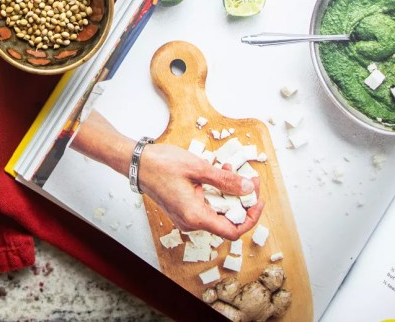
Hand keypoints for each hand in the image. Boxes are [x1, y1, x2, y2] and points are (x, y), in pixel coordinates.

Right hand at [136, 143, 263, 239]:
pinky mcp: (183, 209)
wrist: (136, 163)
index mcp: (195, 217)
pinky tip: (217, 174)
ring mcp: (186, 217)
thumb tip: (248, 188)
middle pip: (227, 221)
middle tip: (249, 179)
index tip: (258, 201)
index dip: (250, 218)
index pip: (233, 231)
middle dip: (241, 200)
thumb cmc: (161, 165)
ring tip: (230, 170)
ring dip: (229, 193)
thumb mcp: (198, 168)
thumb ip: (225, 180)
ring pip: (217, 212)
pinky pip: (206, 207)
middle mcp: (191, 222)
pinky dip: (216, 193)